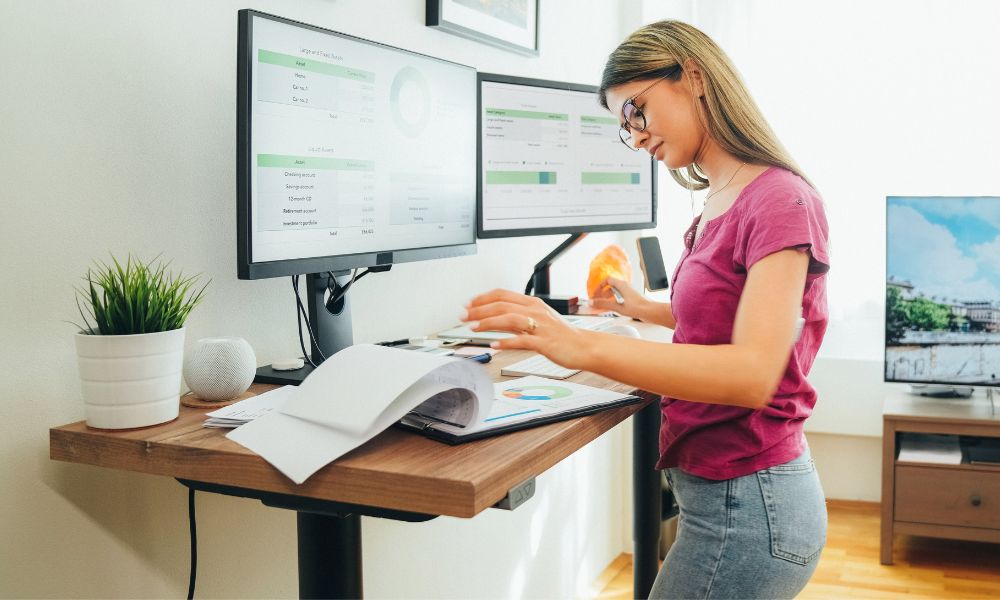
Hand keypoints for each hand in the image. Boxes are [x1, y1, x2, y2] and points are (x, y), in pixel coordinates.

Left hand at [462, 289, 589, 368]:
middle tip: (463, 316)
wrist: (584, 347)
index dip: (482, 298)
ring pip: (509, 319)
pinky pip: (522, 340)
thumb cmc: (562, 335)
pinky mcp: (544, 342)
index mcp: (532, 303)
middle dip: (479, 310)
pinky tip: (494, 345)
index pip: (502, 294)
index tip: (468, 304)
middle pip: (502, 305)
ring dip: (488, 323)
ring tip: (473, 328)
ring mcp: (540, 326)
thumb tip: (498, 318)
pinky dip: (506, 342)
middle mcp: (535, 311)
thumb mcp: (540, 319)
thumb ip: (520, 317)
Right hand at [590, 276, 645, 318]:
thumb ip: (603, 304)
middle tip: (597, 301)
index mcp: (622, 285)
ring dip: (607, 299)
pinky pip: (620, 298)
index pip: (607, 280)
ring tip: (603, 307)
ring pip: (615, 293)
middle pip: (610, 287)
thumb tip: (593, 302)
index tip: (595, 294)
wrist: (650, 312)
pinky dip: (614, 302)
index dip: (599, 286)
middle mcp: (625, 287)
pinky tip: (612, 309)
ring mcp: (629, 293)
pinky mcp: (631, 299)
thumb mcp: (617, 306)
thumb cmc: (638, 307)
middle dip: (602, 294)